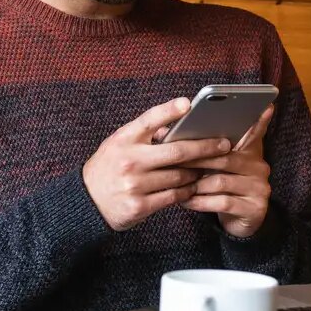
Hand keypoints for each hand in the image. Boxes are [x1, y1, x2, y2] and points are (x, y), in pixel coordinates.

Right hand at [84, 97, 233, 230]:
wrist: (86, 201)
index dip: (169, 110)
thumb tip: (178, 125)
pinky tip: (194, 186)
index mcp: (124, 139)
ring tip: (209, 167)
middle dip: (205, 147)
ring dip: (197, 172)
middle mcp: (130, 160)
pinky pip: (174, 196)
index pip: (149, 119)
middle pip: (177, 151)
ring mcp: (135, 184)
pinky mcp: (140, 206)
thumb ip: (144, 134)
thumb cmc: (109, 167)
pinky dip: (187, 191)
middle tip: (224, 144)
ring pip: (179, 176)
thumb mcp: (119, 144)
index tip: (188, 103)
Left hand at [178, 105, 274, 237]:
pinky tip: (186, 201)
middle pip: (225, 157)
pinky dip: (200, 202)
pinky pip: (222, 202)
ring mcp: (259, 188)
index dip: (259, 121)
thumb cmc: (221, 187)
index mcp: (250, 152)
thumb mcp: (216, 166)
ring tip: (176, 183)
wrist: (238, 222)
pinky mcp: (254, 209)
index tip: (266, 106)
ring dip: (195, 183)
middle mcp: (259, 167)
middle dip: (196, 159)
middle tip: (173, 160)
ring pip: (220, 181)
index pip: (255, 133)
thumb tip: (163, 132)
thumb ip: (200, 148)